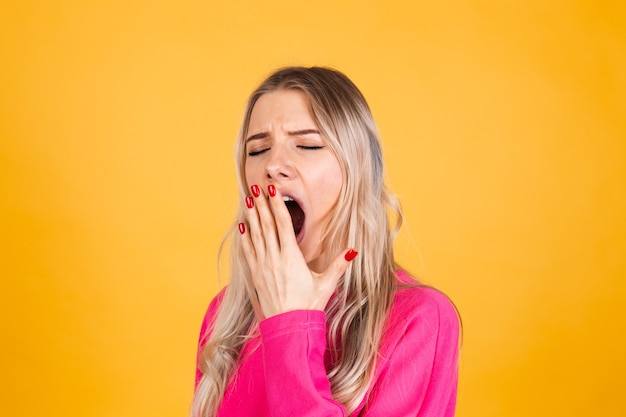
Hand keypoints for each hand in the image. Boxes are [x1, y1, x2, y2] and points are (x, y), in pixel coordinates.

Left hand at [239, 184, 357, 318]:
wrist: (288, 326)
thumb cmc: (308, 305)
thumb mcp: (326, 284)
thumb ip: (338, 266)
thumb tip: (353, 251)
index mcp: (292, 257)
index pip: (283, 224)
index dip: (277, 206)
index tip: (273, 191)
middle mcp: (275, 258)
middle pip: (267, 225)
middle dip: (262, 205)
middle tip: (257, 187)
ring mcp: (263, 266)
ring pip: (256, 236)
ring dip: (252, 217)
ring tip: (248, 200)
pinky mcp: (256, 276)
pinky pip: (249, 252)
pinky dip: (245, 238)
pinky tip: (242, 227)